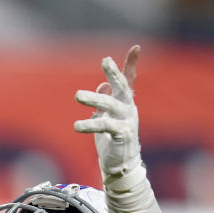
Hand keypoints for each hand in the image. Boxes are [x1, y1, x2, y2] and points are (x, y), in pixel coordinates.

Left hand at [73, 45, 141, 180]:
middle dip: (115, 73)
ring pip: (111, 105)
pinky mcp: (122, 136)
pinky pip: (105, 126)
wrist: (120, 165)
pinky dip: (91, 125)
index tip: (136, 47)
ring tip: (77, 95)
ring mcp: (127, 122)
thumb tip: (102, 85)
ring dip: (94, 99)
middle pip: (123, 87)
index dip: (131, 64)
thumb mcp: (107, 116)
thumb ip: (106, 100)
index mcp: (125, 103)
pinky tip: (77, 126)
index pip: (128, 80)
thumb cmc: (112, 139)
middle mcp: (129, 109)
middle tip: (105, 61)